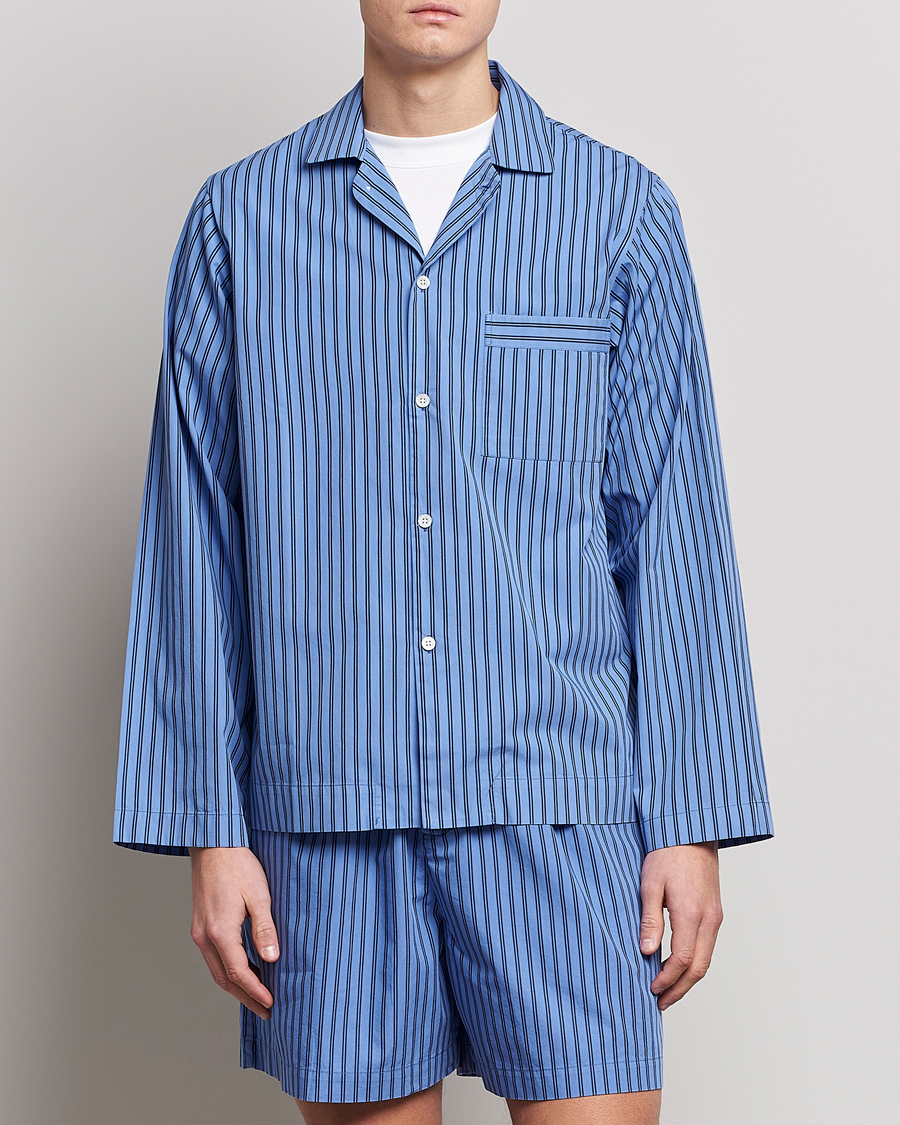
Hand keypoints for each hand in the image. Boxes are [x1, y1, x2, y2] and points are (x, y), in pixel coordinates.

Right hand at [188, 845, 279, 1018]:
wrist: (213, 843)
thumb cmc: (238, 865)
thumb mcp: (259, 895)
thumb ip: (265, 929)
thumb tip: (272, 959)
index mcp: (220, 931)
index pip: (238, 973)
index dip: (256, 991)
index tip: (272, 1004)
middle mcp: (204, 936)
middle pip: (224, 979)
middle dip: (246, 997)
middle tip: (266, 1011)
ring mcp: (199, 931)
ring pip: (216, 970)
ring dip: (236, 986)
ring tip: (257, 997)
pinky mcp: (200, 924)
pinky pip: (213, 957)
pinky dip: (228, 970)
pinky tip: (242, 970)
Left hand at [638, 840, 722, 1009]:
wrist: (691, 831)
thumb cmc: (667, 853)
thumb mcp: (650, 884)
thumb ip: (650, 920)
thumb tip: (646, 952)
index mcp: (691, 913)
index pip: (683, 960)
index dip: (667, 979)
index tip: (650, 989)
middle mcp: (709, 919)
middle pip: (699, 968)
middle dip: (679, 989)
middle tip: (660, 1003)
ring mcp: (715, 916)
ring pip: (706, 959)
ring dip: (688, 979)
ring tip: (668, 991)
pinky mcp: (715, 911)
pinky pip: (708, 946)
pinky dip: (695, 963)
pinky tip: (680, 967)